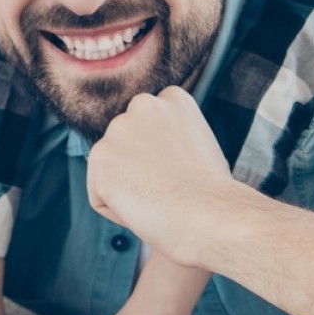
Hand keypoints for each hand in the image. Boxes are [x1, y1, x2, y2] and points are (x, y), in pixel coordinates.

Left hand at [87, 86, 247, 267]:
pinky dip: (116, 210)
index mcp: (173, 99)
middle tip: (165, 189)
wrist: (208, 215)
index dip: (159, 156)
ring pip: (111, 171)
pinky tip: (142, 209)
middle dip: (137, 168)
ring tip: (156, 200)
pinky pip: (99, 195)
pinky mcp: (99, 156)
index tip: (176, 172)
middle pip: (125, 145)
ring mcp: (118, 128)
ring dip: (127, 189)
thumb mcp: (201, 147)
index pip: (147, 125)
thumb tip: (156, 153)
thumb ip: (173, 139)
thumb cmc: (214, 194)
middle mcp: (143, 104)